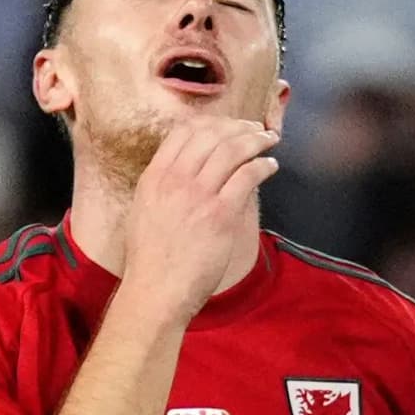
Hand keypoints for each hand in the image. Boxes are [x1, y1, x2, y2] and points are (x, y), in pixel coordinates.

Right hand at [115, 114, 280, 319]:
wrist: (156, 291)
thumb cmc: (150, 261)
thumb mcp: (144, 212)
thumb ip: (164, 188)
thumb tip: (187, 173)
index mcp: (155, 177)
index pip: (184, 132)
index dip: (211, 122)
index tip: (226, 126)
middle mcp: (175, 180)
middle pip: (212, 135)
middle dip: (238, 126)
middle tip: (254, 128)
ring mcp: (199, 195)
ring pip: (232, 149)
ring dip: (255, 140)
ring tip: (268, 140)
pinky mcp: (221, 214)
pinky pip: (248, 176)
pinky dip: (263, 165)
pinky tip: (270, 166)